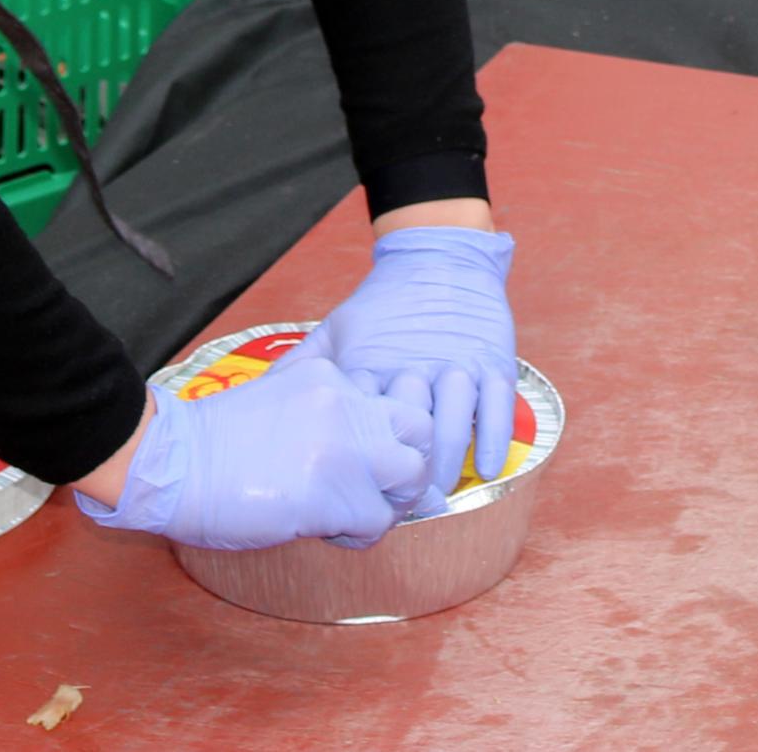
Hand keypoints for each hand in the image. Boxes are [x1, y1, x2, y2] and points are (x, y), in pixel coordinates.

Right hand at [71, 345, 433, 550]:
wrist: (172, 465)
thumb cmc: (215, 442)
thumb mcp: (277, 397)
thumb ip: (323, 409)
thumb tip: (362, 449)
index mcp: (329, 374)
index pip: (393, 398)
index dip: (385, 433)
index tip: (356, 457)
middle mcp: (345, 400)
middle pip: (421, 424)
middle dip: (408, 461)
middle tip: (376, 487)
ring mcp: (344, 443)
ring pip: (415, 473)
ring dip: (393, 500)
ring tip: (355, 512)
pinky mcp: (335, 490)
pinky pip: (378, 521)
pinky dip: (358, 535)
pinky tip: (324, 531)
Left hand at [310, 227, 517, 517]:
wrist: (439, 257)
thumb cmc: (382, 304)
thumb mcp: (338, 330)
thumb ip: (304, 366)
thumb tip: (260, 399)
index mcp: (372, 362)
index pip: (363, 420)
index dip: (359, 457)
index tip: (352, 489)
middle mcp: (415, 365)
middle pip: (410, 428)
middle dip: (406, 471)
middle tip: (401, 501)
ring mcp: (457, 363)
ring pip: (455, 422)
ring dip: (447, 462)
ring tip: (437, 495)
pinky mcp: (493, 360)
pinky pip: (498, 406)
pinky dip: (493, 440)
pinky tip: (484, 471)